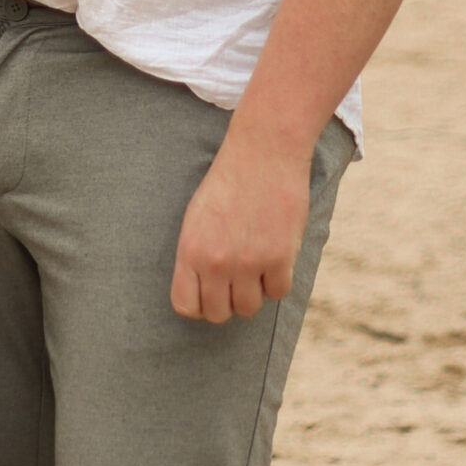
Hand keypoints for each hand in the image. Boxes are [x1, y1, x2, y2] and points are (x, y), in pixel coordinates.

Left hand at [170, 126, 312, 324]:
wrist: (263, 152)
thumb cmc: (229, 180)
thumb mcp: (197, 216)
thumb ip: (197, 254)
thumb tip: (203, 290)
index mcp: (190, 250)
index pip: (185, 305)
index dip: (199, 305)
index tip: (210, 293)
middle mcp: (215, 261)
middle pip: (218, 314)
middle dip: (227, 302)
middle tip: (236, 281)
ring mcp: (248, 262)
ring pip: (248, 308)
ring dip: (253, 293)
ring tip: (256, 268)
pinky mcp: (279, 257)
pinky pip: (277, 293)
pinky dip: (277, 281)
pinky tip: (275, 259)